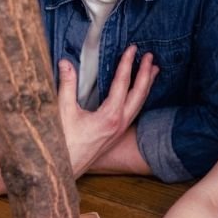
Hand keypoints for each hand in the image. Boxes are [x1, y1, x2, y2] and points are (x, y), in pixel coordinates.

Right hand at [58, 45, 157, 176]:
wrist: (64, 169)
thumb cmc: (63, 142)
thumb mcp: (63, 111)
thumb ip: (66, 85)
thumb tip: (66, 63)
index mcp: (110, 116)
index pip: (122, 84)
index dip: (127, 64)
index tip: (132, 49)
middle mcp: (120, 123)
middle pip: (139, 94)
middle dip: (146, 73)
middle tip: (150, 56)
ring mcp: (120, 129)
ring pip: (139, 103)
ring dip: (147, 85)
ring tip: (154, 70)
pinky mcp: (117, 134)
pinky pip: (133, 111)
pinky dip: (139, 97)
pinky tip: (139, 92)